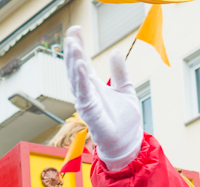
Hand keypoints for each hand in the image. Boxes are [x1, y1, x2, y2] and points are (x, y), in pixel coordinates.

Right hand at [64, 25, 142, 171]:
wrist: (127, 143)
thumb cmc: (124, 122)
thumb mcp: (125, 89)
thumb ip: (120, 72)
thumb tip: (116, 51)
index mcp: (93, 86)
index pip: (81, 62)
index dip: (78, 46)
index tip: (75, 29)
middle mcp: (86, 93)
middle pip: (75, 68)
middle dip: (72, 51)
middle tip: (71, 33)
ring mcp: (86, 102)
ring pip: (75, 79)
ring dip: (73, 61)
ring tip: (73, 44)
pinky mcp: (89, 112)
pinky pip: (83, 93)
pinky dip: (80, 79)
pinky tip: (80, 64)